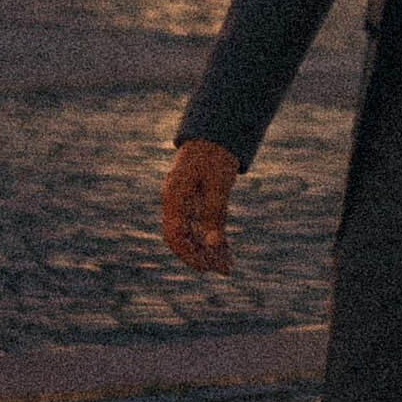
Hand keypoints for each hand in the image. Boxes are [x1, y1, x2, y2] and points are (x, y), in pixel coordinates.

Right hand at [163, 139, 240, 273]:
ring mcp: (185, 203)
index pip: (174, 235)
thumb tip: (213, 244)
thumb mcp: (218, 184)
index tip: (206, 267)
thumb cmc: (215, 155)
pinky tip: (226, 252)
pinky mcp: (196, 201)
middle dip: (202, 256)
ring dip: (209, 250)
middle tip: (224, 270)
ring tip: (228, 267)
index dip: (188, 254)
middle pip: (184, 238)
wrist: (216, 131)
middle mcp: (176, 203)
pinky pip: (201, 225)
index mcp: (173, 198)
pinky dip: (213, 238)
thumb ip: (214, 214)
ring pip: (194, 234)